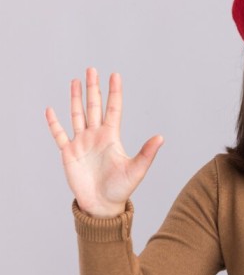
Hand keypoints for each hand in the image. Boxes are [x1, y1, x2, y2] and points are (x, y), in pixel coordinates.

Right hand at [46, 68, 162, 217]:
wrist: (102, 205)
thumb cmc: (121, 188)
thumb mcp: (137, 169)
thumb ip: (147, 152)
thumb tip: (161, 137)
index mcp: (112, 137)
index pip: (113, 109)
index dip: (114, 92)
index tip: (115, 75)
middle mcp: (96, 136)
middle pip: (94, 107)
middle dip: (93, 88)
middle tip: (92, 69)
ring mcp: (82, 143)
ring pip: (77, 115)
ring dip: (75, 99)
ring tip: (75, 81)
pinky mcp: (69, 153)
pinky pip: (59, 135)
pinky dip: (54, 123)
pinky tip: (51, 110)